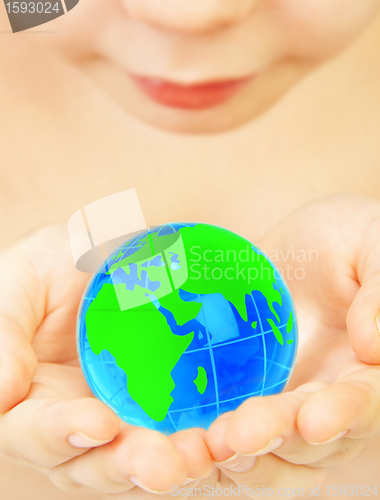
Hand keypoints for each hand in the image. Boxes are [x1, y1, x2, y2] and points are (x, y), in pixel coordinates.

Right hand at [0, 225, 213, 496]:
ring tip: (200, 456)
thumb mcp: (18, 284)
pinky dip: (198, 440)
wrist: (99, 256)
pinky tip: (223, 438)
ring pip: (138, 459)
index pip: (35, 430)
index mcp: (28, 400)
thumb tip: (3, 394)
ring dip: (170, 464)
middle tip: (165, 463)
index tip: (99, 423)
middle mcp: (71, 422)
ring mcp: (117, 416)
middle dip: (127, 464)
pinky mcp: (156, 405)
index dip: (62, 434)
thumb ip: (3, 333)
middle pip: (92, 462)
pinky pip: (175, 431)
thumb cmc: (49, 267)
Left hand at [205, 193, 379, 496]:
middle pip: (306, 434)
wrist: (302, 243)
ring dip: (234, 449)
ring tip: (204, 443)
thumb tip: (374, 347)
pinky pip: (219, 414)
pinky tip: (172, 430)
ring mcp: (281, 393)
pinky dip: (199, 431)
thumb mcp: (374, 246)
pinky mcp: (239, 385)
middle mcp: (326, 394)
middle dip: (275, 438)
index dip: (343, 414)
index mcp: (367, 371)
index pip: (364, 401)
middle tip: (239, 436)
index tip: (315, 420)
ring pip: (263, 440)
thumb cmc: (349, 238)